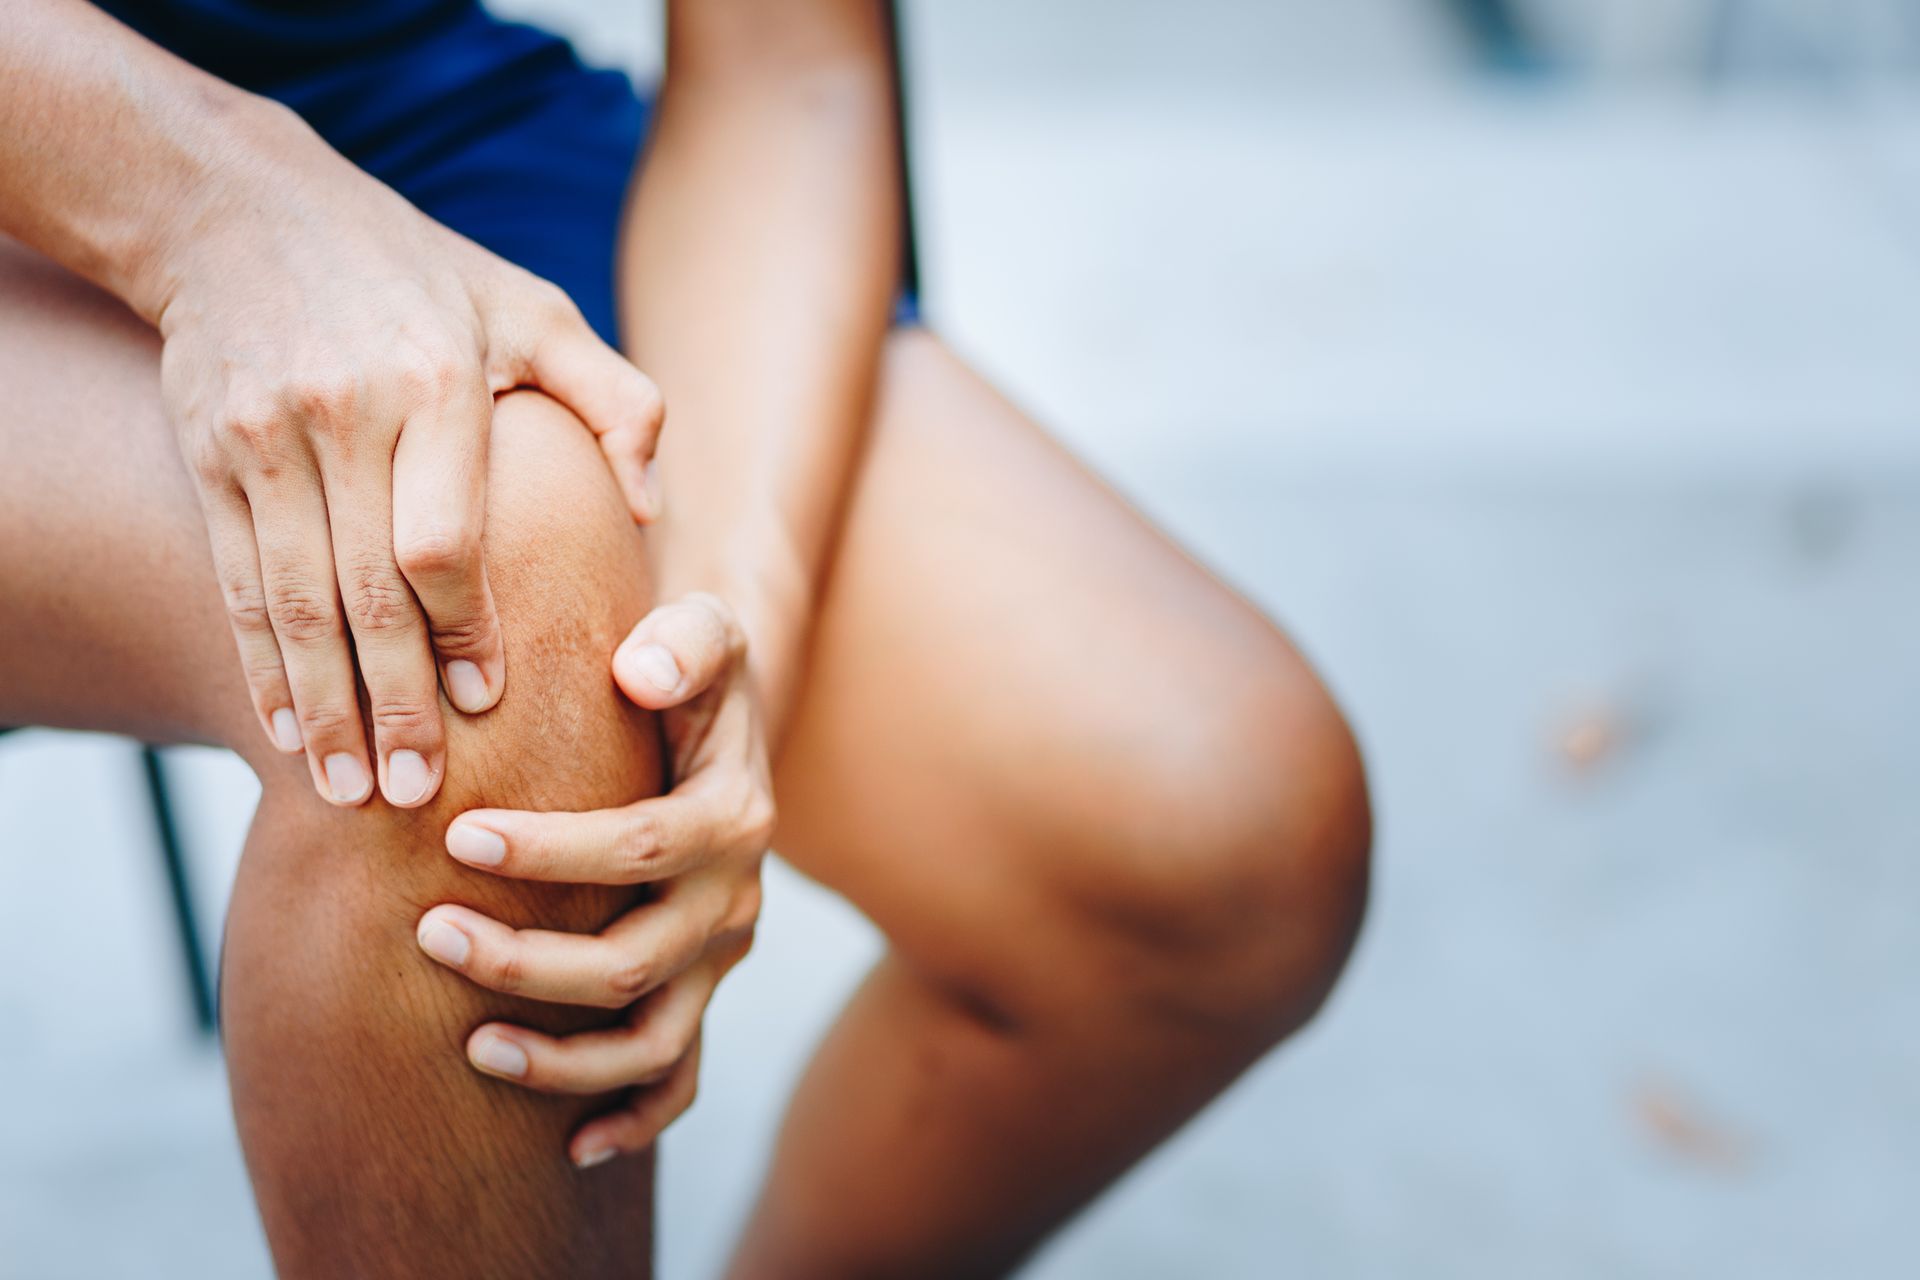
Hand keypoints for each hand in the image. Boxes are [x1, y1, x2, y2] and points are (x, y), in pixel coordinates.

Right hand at [158, 113, 662, 807]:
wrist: (240, 209)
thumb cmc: (418, 271)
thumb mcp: (532, 307)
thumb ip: (615, 400)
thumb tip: (651, 508)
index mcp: (435, 383)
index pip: (445, 543)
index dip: (464, 636)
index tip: (487, 708)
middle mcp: (342, 413)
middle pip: (365, 593)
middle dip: (391, 703)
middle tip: (416, 794)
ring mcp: (264, 437)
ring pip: (293, 602)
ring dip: (320, 709)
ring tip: (349, 792)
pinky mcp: (209, 454)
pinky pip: (237, 580)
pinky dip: (258, 664)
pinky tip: (283, 728)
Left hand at [413, 593, 774, 1165]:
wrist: (714, 718)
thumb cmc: (685, 667)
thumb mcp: (705, 627)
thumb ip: (686, 638)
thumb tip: (637, 672)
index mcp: (735, 813)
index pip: (644, 845)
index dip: (553, 850)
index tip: (458, 833)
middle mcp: (735, 896)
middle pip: (639, 958)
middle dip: (530, 960)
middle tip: (430, 934)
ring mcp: (719, 955)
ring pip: (655, 1038)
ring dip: (565, 1056)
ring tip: (472, 1048)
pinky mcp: (699, 989)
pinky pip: (681, 1076)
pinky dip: (633, 1117)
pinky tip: (569, 1146)